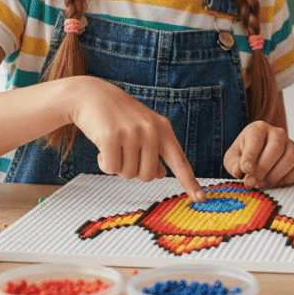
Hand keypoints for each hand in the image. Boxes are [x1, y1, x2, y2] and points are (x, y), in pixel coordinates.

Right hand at [68, 77, 203, 200]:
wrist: (92, 95)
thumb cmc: (119, 117)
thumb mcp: (143, 130)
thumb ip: (154, 152)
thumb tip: (161, 175)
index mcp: (163, 129)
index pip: (179, 160)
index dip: (189, 182)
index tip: (201, 199)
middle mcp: (151, 130)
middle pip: (147, 176)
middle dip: (133, 170)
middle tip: (124, 150)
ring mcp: (132, 132)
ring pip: (128, 174)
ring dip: (117, 165)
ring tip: (114, 144)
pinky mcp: (111, 136)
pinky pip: (111, 169)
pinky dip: (104, 162)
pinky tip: (102, 145)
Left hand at [224, 120, 293, 187]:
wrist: (257, 159)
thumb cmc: (242, 158)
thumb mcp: (232, 159)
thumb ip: (233, 165)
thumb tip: (240, 171)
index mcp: (258, 128)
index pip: (256, 139)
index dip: (251, 156)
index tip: (246, 170)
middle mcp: (277, 133)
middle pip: (276, 148)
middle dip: (263, 168)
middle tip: (251, 182)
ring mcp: (291, 144)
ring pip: (291, 157)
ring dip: (275, 175)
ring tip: (262, 183)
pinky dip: (289, 178)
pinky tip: (276, 182)